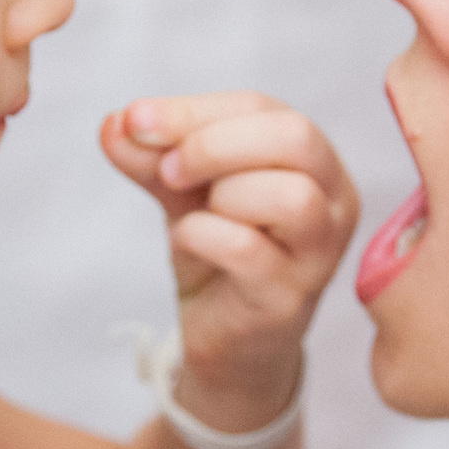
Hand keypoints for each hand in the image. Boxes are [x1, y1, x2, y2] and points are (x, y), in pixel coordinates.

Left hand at [100, 93, 358, 429]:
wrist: (223, 341)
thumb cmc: (217, 254)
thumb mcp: (182, 193)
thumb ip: (152, 157)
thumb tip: (114, 123)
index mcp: (313, 159)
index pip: (264, 108)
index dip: (195, 109)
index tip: (136, 121)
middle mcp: (334, 201)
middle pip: (295, 138)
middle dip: (214, 144)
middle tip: (167, 171)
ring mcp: (320, 254)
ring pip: (291, 196)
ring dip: (221, 194)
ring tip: (190, 214)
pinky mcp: (290, 299)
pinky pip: (248, 250)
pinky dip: (202, 237)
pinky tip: (187, 244)